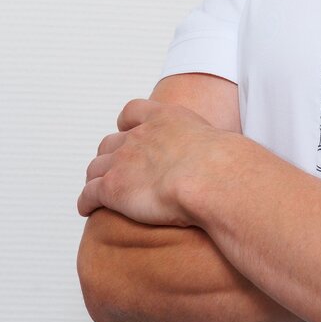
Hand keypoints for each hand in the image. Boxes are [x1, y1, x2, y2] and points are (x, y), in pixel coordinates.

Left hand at [77, 100, 229, 225]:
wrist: (211, 176)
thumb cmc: (224, 165)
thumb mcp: (221, 145)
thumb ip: (215, 149)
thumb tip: (234, 162)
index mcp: (165, 119)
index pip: (134, 112)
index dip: (127, 124)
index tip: (127, 130)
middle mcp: (139, 136)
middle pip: (110, 142)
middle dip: (111, 156)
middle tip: (117, 170)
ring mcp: (122, 160)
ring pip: (96, 167)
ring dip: (96, 178)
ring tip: (97, 190)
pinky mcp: (112, 187)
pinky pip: (89, 194)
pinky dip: (85, 201)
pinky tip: (87, 209)